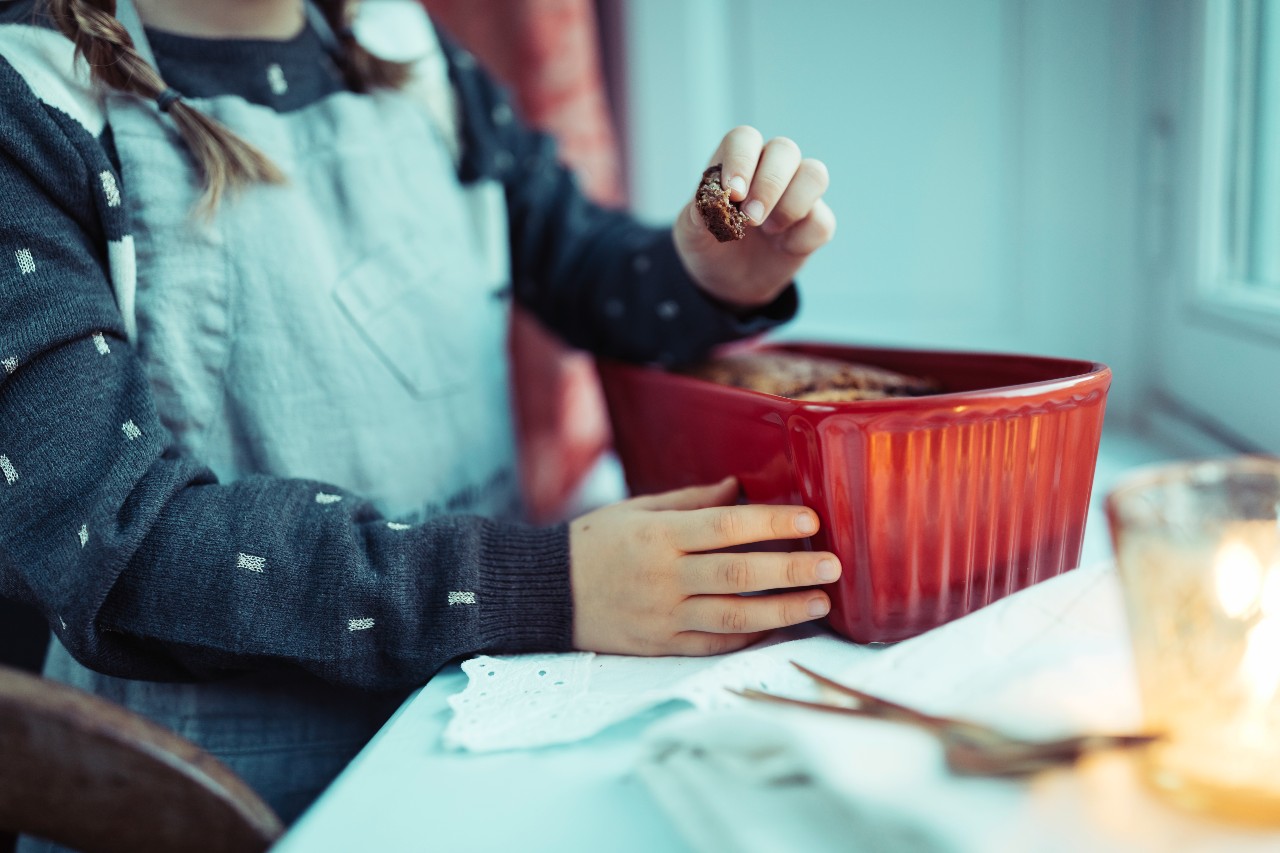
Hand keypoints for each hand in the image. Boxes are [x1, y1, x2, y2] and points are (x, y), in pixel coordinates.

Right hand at [569, 477, 840, 655]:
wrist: (545, 594)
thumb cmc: (593, 542)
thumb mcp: (636, 509)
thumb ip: (691, 500)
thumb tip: (740, 489)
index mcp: (657, 536)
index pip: (726, 527)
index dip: (771, 524)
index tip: (810, 520)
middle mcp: (663, 578)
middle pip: (738, 575)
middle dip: (791, 571)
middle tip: (833, 565)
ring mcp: (663, 616)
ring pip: (734, 616)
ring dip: (783, 610)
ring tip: (820, 602)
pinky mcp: (661, 645)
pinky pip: (714, 643)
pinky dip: (750, 634)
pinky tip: (780, 625)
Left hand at [674, 126, 835, 308]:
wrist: (727, 281)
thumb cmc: (710, 245)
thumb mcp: (692, 234)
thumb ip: (697, 215)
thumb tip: (709, 204)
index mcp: (737, 162)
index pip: (744, 139)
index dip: (741, 161)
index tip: (733, 194)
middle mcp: (771, 169)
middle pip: (785, 149)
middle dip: (769, 185)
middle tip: (751, 218)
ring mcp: (797, 193)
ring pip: (814, 175)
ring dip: (792, 204)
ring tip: (769, 230)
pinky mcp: (815, 222)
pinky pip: (821, 221)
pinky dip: (801, 238)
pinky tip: (782, 247)